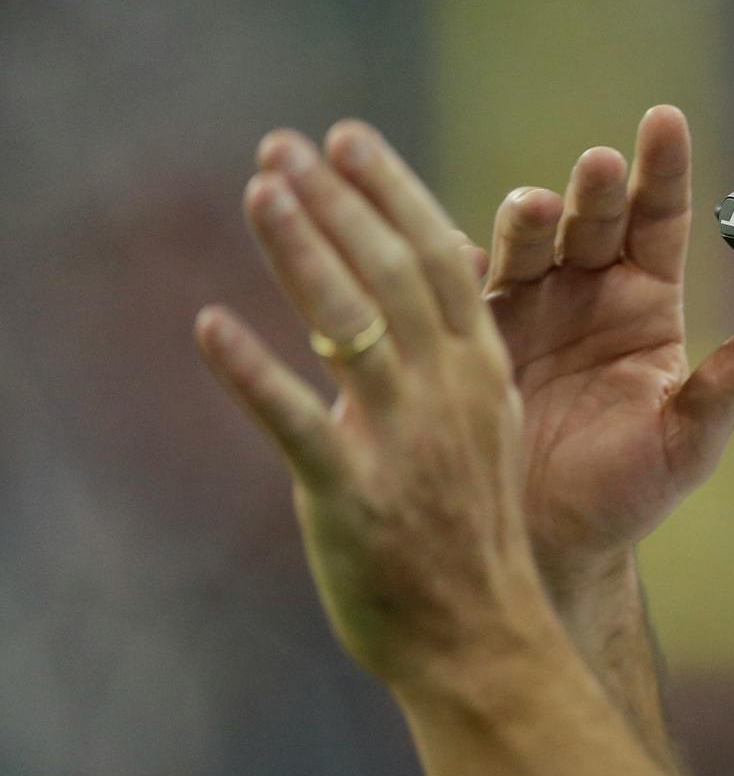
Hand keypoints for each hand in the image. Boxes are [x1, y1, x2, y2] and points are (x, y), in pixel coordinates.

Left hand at [196, 123, 555, 685]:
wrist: (481, 637)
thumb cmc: (471, 535)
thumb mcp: (482, 431)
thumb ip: (448, 361)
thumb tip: (418, 292)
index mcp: (482, 371)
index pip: (439, 257)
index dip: (391, 190)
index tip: (347, 138)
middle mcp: (449, 394)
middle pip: (393, 273)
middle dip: (337, 201)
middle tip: (283, 145)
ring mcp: (404, 443)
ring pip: (350, 327)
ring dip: (302, 253)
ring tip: (259, 192)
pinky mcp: (353, 496)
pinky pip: (297, 425)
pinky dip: (252, 373)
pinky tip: (209, 326)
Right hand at [477, 106, 733, 593]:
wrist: (551, 542)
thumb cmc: (626, 493)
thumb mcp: (688, 441)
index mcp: (646, 304)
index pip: (660, 221)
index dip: (663, 172)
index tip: (664, 121)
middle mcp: (586, 292)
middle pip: (593, 223)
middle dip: (596, 191)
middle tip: (599, 165)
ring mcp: (525, 309)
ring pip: (526, 247)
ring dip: (526, 224)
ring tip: (530, 209)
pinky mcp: (467, 336)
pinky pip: (458, 291)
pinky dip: (453, 265)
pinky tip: (452, 250)